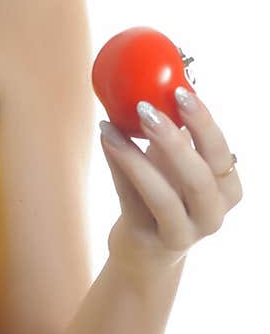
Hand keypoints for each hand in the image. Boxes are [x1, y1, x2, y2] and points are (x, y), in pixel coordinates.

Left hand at [100, 88, 242, 269]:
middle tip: (146, 108)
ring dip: (135, 158)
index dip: (203, 122)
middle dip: (174, 139)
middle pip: (200, 177)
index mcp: (227, 189)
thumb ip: (176, 134)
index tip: (180, 92)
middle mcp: (212, 214)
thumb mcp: (176, 165)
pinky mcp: (151, 242)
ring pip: (164, 197)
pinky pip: (133, 202)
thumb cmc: (165, 196)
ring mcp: (184, 233)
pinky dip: (118, 169)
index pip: (221, 153)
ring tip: (111, 127)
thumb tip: (158, 81)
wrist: (146, 251)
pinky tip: (106, 141)